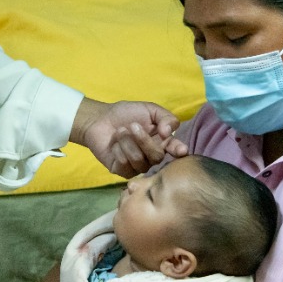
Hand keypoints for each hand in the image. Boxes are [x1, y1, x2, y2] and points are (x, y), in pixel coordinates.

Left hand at [71, 98, 190, 176]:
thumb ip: (166, 118)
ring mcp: (138, 166)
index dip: (179, 151)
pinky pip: (124, 164)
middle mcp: (152, 157)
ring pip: (139, 160)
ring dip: (127, 142)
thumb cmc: (127, 114)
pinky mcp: (122, 171)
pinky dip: (117, 150)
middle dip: (143, 140)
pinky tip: (113, 145)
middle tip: (132, 126)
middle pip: (157, 156)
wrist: (101, 119)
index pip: (175, 150)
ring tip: (119, 132)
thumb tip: (168, 133)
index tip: (181, 150)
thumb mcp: (150, 110)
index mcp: (162, 142)